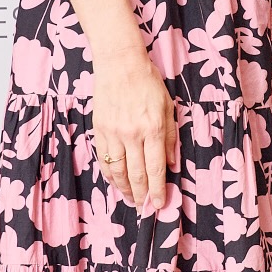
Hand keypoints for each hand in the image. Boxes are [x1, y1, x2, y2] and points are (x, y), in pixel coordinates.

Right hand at [65, 0, 176, 211]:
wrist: (119, 64)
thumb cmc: (148, 83)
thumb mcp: (168, 107)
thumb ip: (171, 138)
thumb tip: (172, 164)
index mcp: (153, 129)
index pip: (157, 168)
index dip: (158, 190)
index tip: (160, 204)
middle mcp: (133, 135)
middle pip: (137, 174)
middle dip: (142, 194)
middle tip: (145, 207)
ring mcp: (113, 133)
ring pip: (118, 171)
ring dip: (125, 189)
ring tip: (131, 199)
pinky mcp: (99, 130)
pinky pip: (104, 159)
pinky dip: (110, 175)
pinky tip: (115, 182)